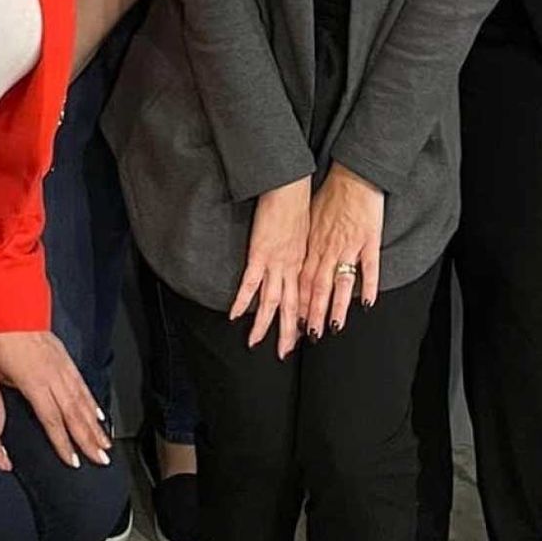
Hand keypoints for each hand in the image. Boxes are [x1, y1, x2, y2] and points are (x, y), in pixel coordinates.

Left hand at [0, 329, 114, 470]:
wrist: (10, 305)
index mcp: (34, 383)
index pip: (52, 420)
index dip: (63, 442)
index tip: (74, 461)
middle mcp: (53, 377)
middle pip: (74, 414)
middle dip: (88, 439)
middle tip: (101, 459)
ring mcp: (62, 367)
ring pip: (82, 401)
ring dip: (94, 425)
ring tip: (105, 443)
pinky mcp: (66, 359)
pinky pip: (82, 384)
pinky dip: (92, 401)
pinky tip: (98, 414)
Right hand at [230, 178, 311, 355]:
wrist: (291, 187)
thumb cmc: (298, 206)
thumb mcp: (308, 232)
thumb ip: (302, 251)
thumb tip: (298, 262)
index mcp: (303, 263)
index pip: (303, 298)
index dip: (302, 319)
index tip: (303, 336)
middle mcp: (291, 267)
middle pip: (290, 307)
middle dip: (287, 332)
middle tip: (283, 352)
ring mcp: (275, 262)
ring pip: (270, 301)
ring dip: (264, 324)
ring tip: (256, 342)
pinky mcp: (259, 252)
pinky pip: (250, 282)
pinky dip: (241, 300)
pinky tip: (234, 315)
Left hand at [298, 164, 384, 337]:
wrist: (353, 174)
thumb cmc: (332, 194)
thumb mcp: (312, 220)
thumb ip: (308, 244)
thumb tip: (300, 262)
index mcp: (313, 245)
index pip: (302, 282)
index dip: (298, 305)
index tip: (294, 325)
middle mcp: (328, 249)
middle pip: (318, 288)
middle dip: (313, 315)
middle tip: (309, 337)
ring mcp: (349, 245)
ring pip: (340, 283)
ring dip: (336, 308)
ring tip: (333, 329)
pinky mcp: (369, 239)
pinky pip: (369, 267)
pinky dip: (368, 286)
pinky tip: (367, 303)